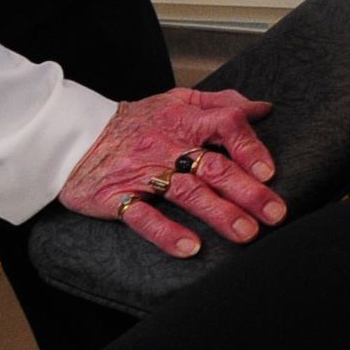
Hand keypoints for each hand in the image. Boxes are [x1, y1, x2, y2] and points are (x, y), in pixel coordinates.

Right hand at [58, 89, 284, 257]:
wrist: (75, 136)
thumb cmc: (135, 122)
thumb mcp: (177, 101)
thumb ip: (221, 103)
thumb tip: (262, 108)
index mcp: (184, 120)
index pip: (225, 125)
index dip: (250, 147)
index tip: (269, 171)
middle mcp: (168, 147)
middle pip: (213, 166)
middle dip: (248, 191)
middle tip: (274, 212)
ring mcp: (144, 173)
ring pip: (186, 192)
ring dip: (219, 213)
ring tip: (246, 233)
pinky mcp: (119, 197)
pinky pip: (144, 216)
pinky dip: (166, 232)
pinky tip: (190, 247)